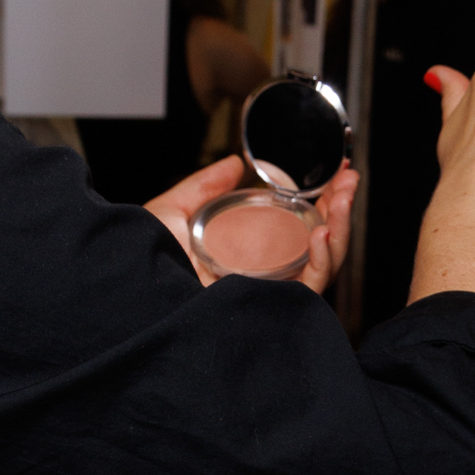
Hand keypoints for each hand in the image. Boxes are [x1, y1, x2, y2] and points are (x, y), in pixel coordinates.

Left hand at [144, 155, 359, 295]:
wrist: (125, 297)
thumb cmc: (138, 266)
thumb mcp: (170, 214)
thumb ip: (203, 188)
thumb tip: (234, 163)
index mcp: (242, 256)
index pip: (294, 228)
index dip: (319, 200)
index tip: (336, 174)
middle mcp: (259, 277)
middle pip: (315, 244)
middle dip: (340, 209)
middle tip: (350, 179)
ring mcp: (266, 294)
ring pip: (320, 265)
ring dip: (339, 228)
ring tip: (343, 197)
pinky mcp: (268, 311)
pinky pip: (307, 290)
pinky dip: (320, 259)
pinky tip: (322, 231)